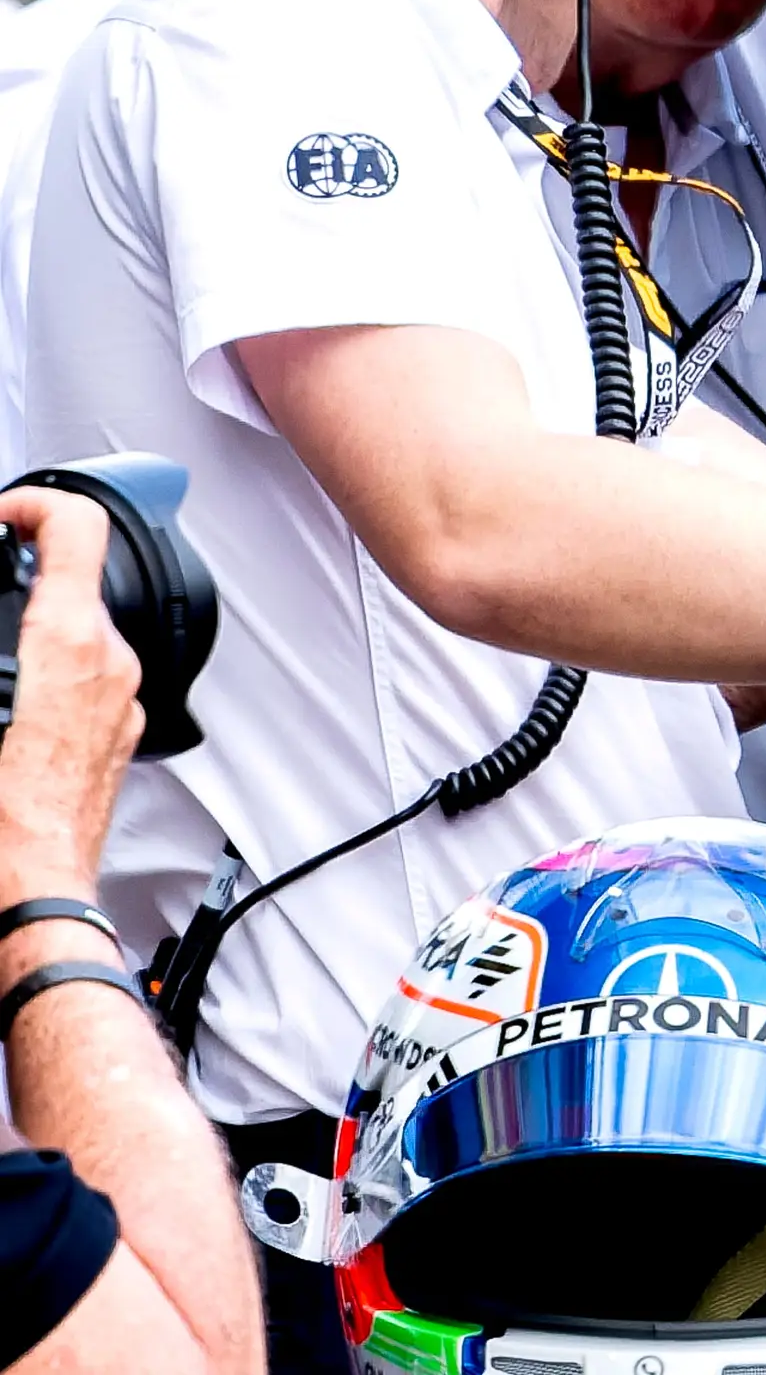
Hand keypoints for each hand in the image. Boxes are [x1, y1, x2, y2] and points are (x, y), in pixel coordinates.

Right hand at [0, 489, 142, 902]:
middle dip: (22, 575)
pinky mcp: (121, 731)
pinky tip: (11, 696)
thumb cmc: (3, 824)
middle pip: (76, 581)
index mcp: (70, 644)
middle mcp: (111, 663)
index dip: (36, 503)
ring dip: (36, 626)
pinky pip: (89, 677)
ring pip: (82, 632)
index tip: (3, 514)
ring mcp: (123, 698)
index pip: (76, 528)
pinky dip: (51, 669)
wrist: (34, 893)